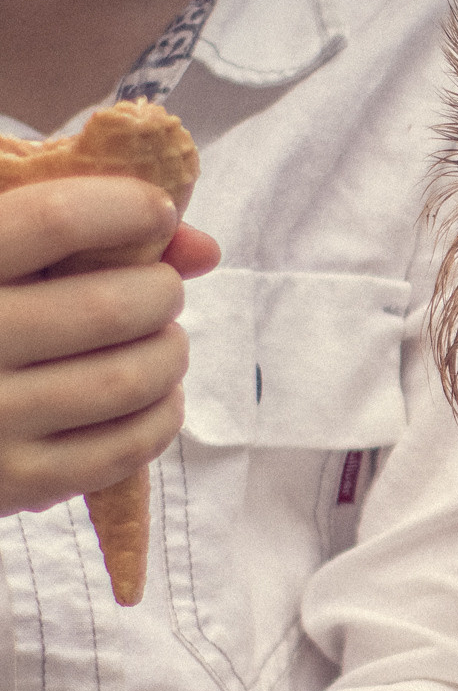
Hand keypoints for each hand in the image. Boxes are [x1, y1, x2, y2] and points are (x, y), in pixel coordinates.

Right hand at [0, 176, 218, 516]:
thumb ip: (78, 233)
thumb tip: (205, 248)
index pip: (54, 221)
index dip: (125, 208)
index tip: (157, 212)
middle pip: (109, 307)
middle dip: (161, 291)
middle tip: (160, 291)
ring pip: (128, 379)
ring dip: (169, 354)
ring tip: (160, 342)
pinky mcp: (16, 482)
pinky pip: (125, 447)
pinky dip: (161, 415)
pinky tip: (156, 395)